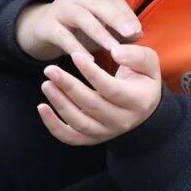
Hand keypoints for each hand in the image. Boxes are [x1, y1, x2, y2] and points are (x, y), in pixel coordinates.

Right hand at [15, 0, 141, 60]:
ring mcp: (59, 8)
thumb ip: (119, 27)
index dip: (127, 15)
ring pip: (82, 17)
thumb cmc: (78, 27)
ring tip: (113, 49)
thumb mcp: (100, 24)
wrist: (40, 28)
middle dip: (117, 19)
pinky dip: (77, 48)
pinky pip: (63, 36)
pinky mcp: (47, 26)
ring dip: (99, 33)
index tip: (138, 32)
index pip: (113, 0)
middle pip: (99, 5)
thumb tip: (137, 33)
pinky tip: (89, 61)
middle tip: (131, 34)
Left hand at [37, 45, 161, 145]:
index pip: (111, 89)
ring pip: (79, 123)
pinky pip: (71, 137)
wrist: (144, 110)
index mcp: (137, 101)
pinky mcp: (92, 139)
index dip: (92, 73)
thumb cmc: (143, 80)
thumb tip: (116, 52)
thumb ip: (136, 55)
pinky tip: (42, 107)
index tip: (75, 55)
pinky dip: (53, 126)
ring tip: (46, 84)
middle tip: (50, 69)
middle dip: (68, 87)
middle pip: (92, 106)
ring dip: (59, 104)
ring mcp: (106, 132)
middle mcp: (122, 121)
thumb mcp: (149, 63)